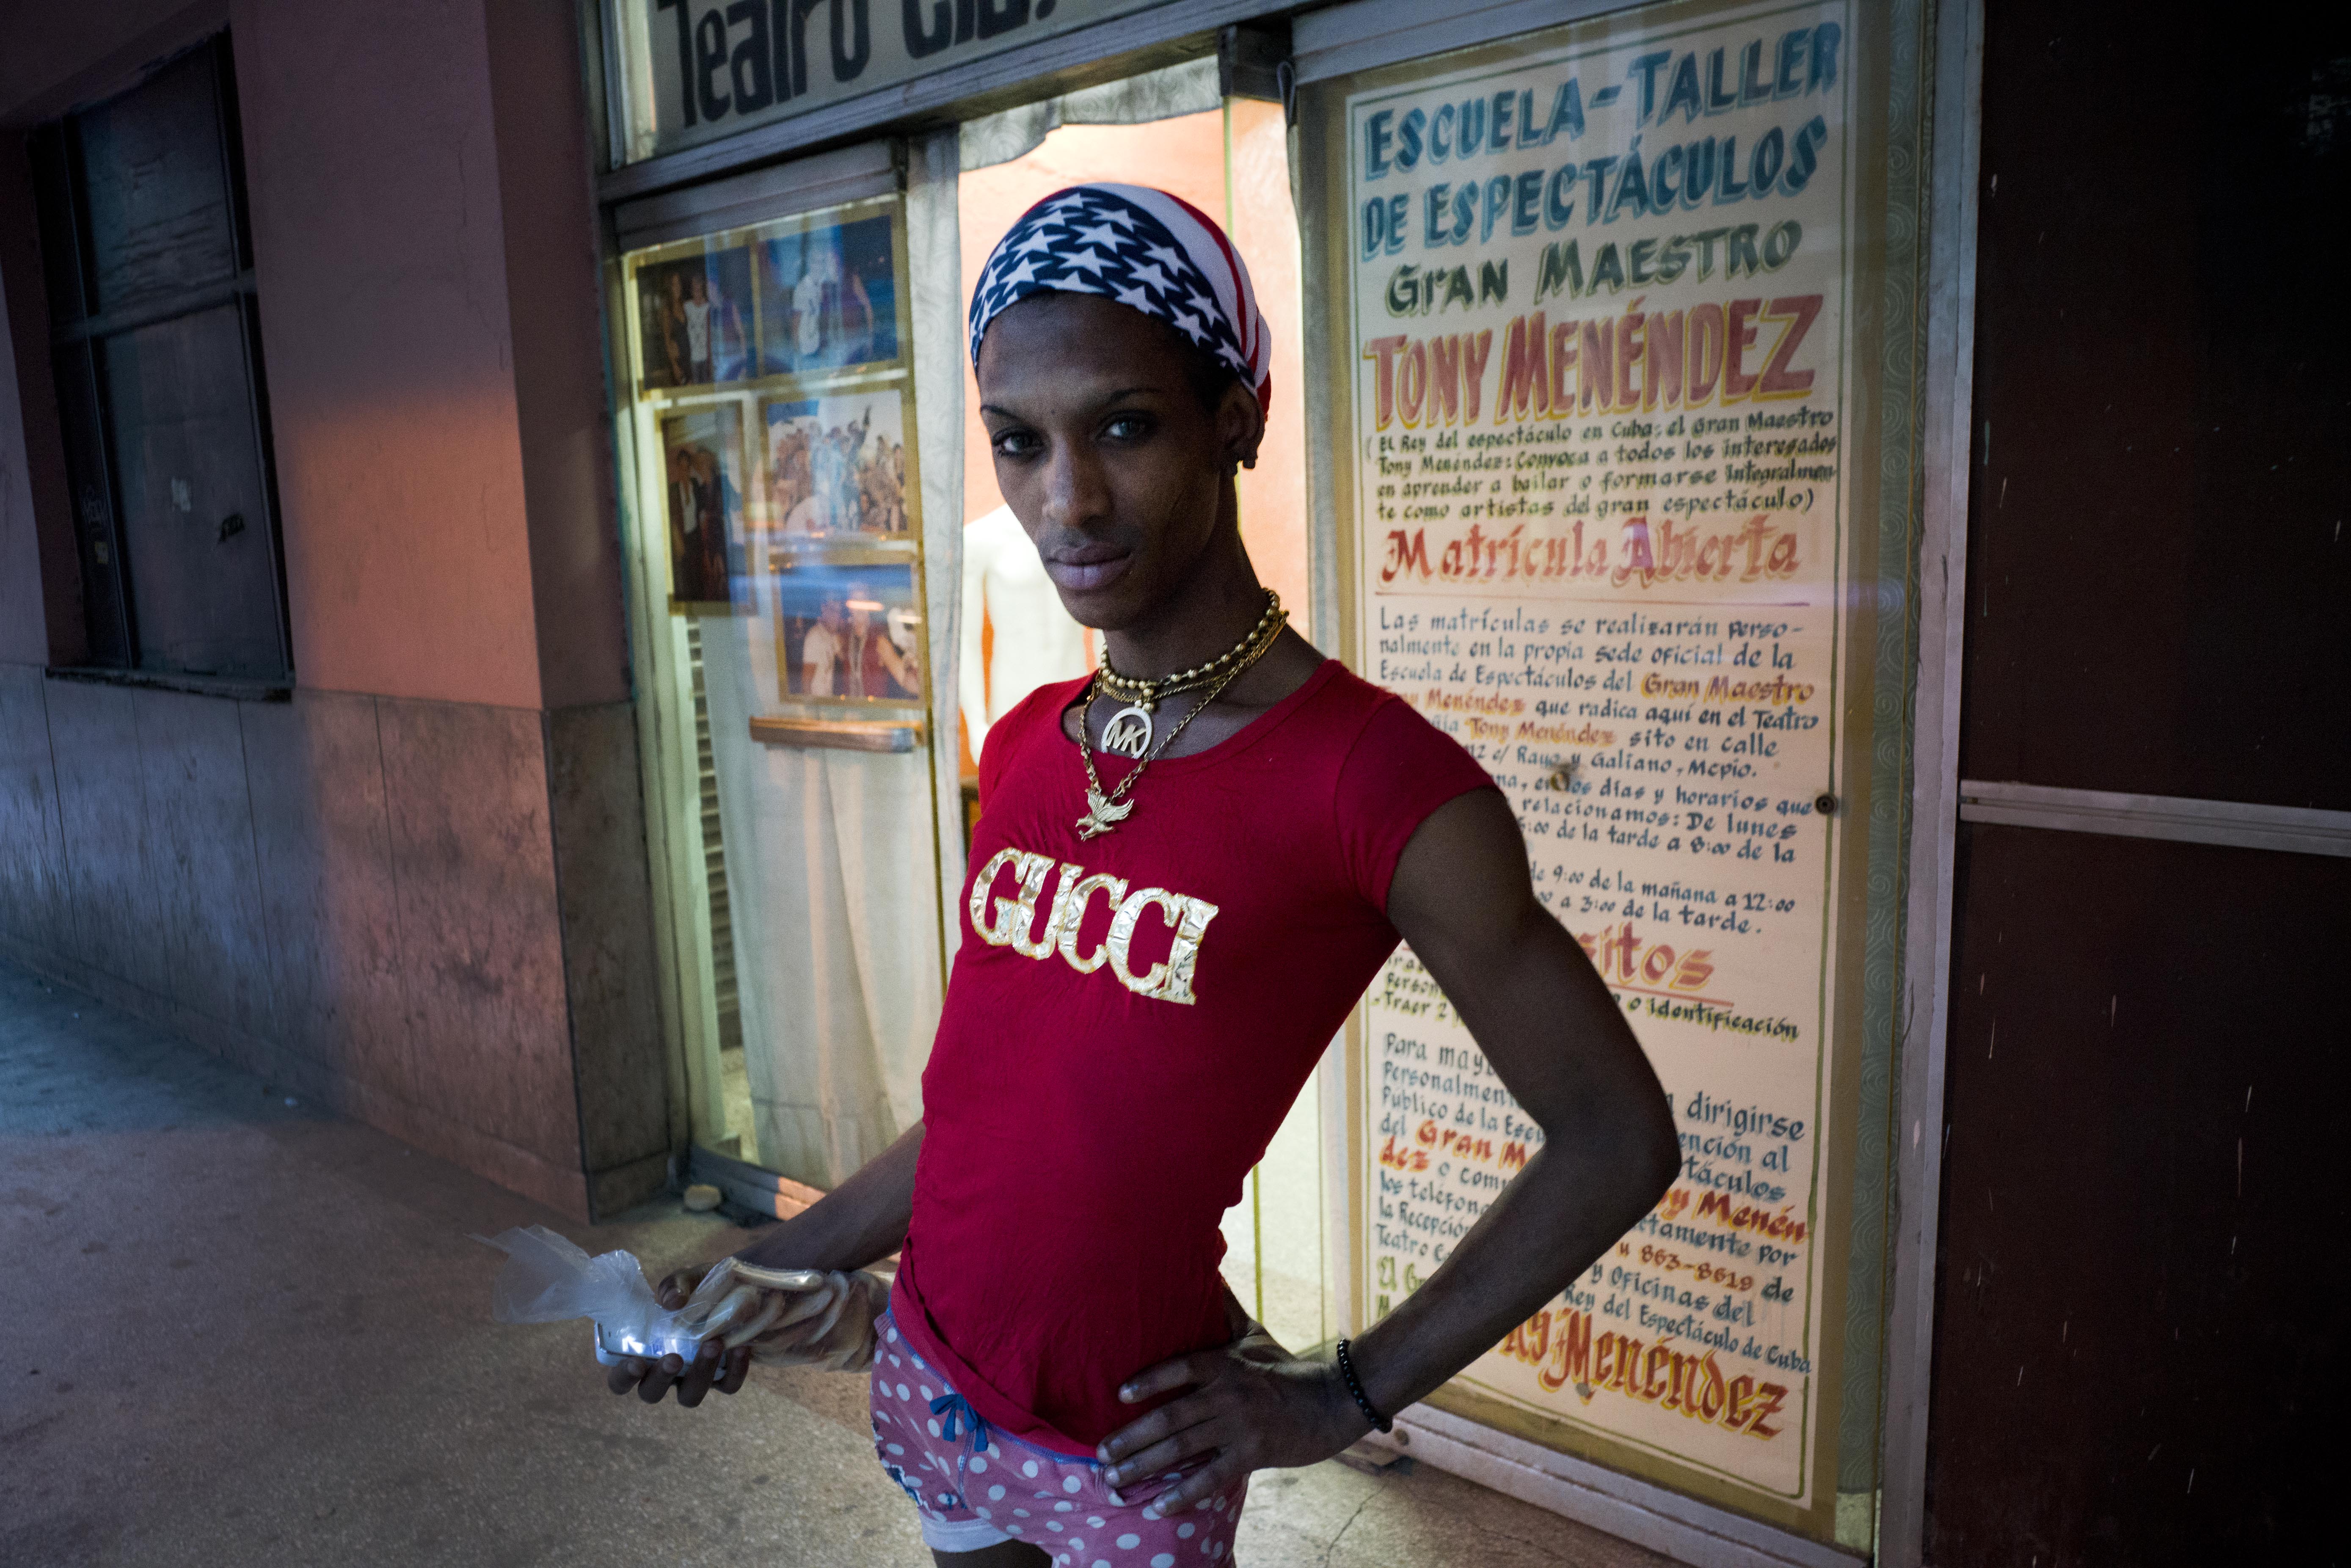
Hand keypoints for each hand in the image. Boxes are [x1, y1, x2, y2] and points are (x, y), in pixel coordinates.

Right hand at [599, 1265, 750, 1406]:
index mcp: (644, 1353)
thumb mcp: (683, 1281)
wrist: (734, 1287)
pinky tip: (740, 1347)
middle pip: (651, 1393)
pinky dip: (735, 1370)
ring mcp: (694, 1378)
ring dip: (700, 1373)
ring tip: (713, 1344)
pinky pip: (727, 1386)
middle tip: (674, 1358)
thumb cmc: (695, 1289)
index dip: (624, 1378)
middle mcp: (666, 1372)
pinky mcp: (724, 1378)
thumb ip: (674, 1286)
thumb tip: (674, 1300)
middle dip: (660, 1379)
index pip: (621, 1380)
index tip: (636, 1362)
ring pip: (690, 1396)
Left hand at [1096, 1326, 1369, 1516]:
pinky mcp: (1253, 1455)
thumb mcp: (1253, 1335)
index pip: (1179, 1368)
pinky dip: (1183, 1495)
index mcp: (1225, 1364)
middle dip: (1131, 1437)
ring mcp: (1240, 1427)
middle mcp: (1228, 1394)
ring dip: (1144, 1466)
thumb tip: (1208, 1271)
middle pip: (1170, 1417)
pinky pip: (1211, 1479)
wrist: (1332, 1402)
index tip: (1118, 1396)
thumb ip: (1224, 1310)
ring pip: (1183, 1449)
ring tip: (1114, 1478)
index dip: (1148, 1381)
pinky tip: (1158, 1506)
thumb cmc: (1285, 1368)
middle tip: (1101, 1452)